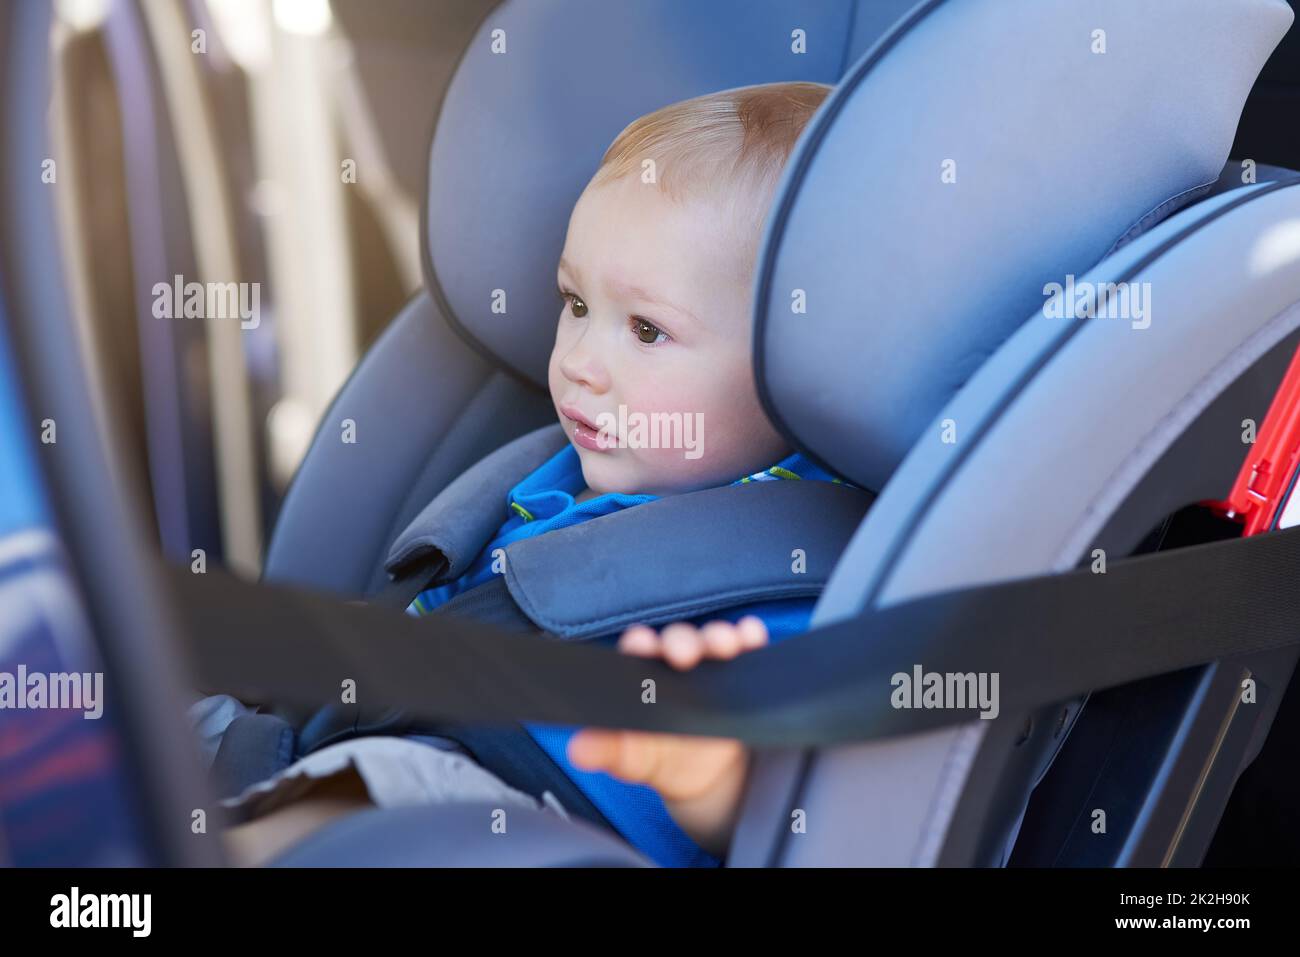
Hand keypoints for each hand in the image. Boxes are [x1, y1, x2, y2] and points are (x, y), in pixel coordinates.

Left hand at [566, 616, 768, 857]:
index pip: (638, 650)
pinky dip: (752, 637)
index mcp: (643, 675)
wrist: (703, 775)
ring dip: (720, 637)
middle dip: (682, 642)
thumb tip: (576, 751)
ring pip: (715, 639)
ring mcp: (711, 662)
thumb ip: (606, 751)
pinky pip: (749, 647)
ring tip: (726, 645)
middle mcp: (676, 661)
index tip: (641, 644)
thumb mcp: (631, 758)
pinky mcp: (742, 670)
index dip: (640, 644)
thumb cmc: (657, 756)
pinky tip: (753, 636)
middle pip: (678, 640)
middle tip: (684, 654)